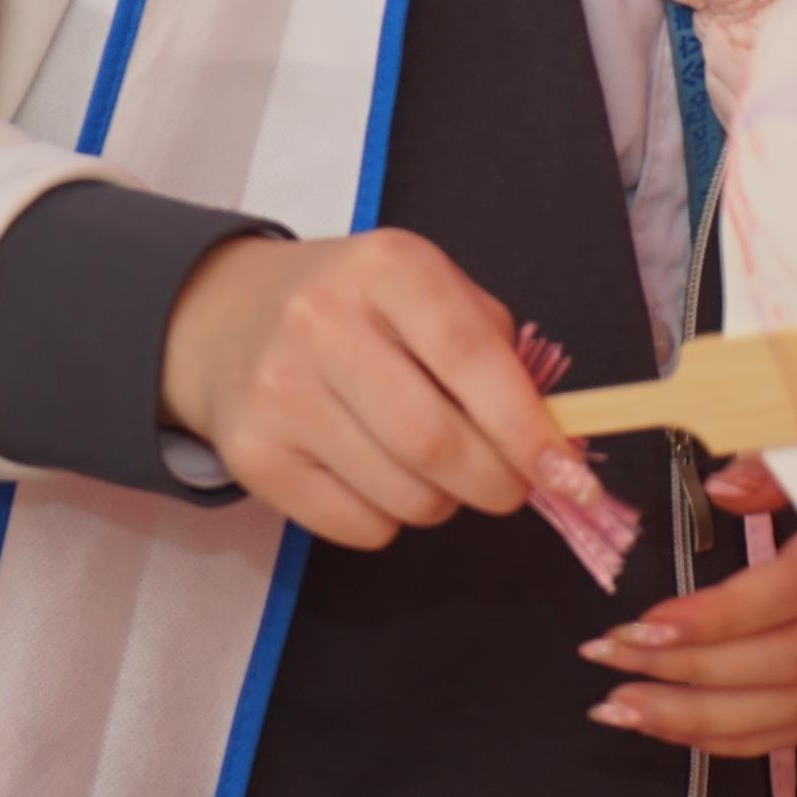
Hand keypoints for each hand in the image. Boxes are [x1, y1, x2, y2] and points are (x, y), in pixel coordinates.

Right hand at [159, 227, 603, 551]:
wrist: (227, 319)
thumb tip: (560, 444)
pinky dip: (389, 520)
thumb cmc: (358, 309)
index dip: (527, 427)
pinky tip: (375, 477)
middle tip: (512, 487)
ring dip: (444, 502)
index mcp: (388, 269)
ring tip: (432, 469)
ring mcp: (280, 392)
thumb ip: (497, 353)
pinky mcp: (252, 455)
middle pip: (437, 442)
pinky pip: (357, 527)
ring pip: (404, 496)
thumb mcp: (429, 291)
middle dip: (497, 483)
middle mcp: (324, 323)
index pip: (471, 356)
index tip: (569, 475)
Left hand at [582, 457, 796, 752]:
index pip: (793, 594)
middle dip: (688, 673)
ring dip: (700, 719)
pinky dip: (739, 737)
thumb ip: (777, 466)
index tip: (643, 625)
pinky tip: (676, 729)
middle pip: (787, 666)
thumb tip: (722, 489)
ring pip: (793, 709)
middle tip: (609, 663)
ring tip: (623, 707)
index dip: (716, 618)